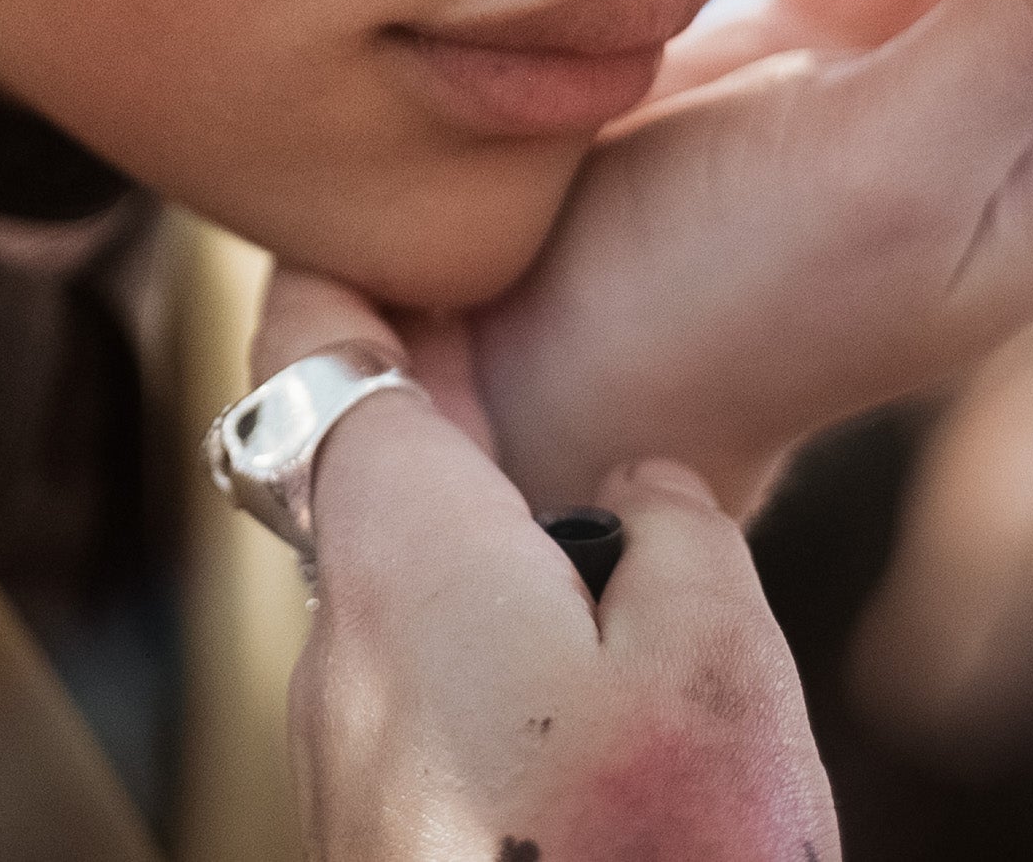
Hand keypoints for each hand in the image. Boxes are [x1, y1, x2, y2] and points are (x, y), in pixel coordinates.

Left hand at [264, 268, 836, 861]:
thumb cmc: (649, 854)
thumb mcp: (718, 667)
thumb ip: (680, 539)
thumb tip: (651, 492)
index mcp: (403, 562)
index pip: (314, 367)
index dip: (332, 285)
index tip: (364, 233)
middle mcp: (337, 650)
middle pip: (353, 482)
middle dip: (421, 417)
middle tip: (493, 342)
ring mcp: (343, 753)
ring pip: (389, 600)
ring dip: (460, 549)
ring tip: (566, 532)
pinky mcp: (373, 828)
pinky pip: (411, 697)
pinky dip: (471, 650)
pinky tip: (565, 681)